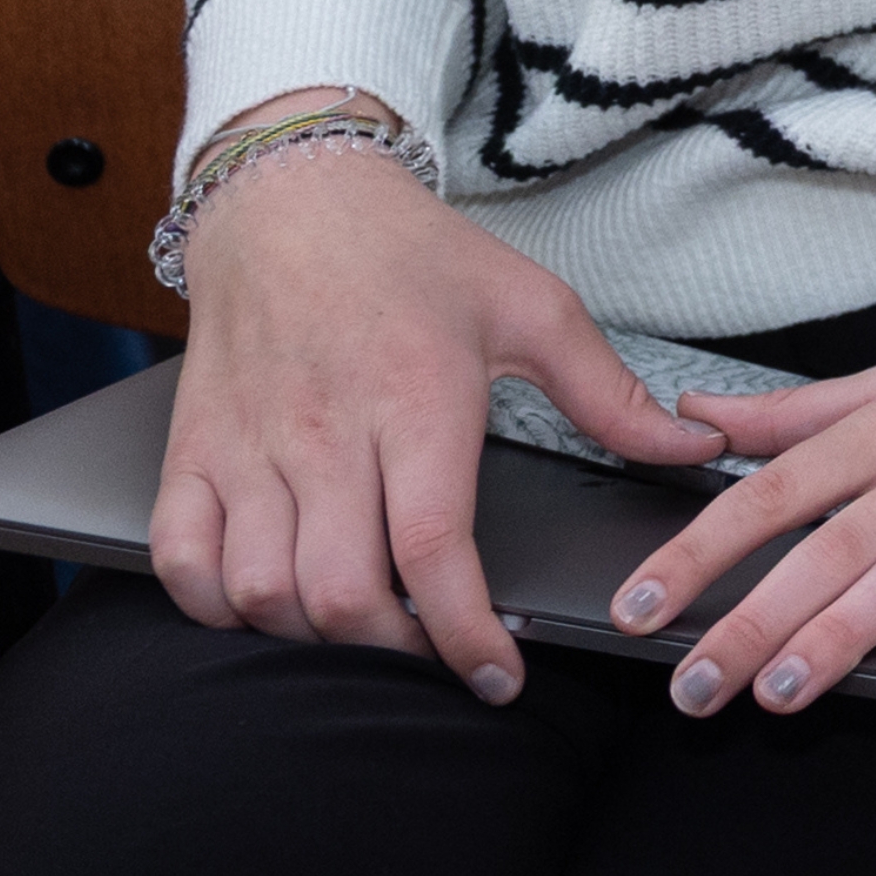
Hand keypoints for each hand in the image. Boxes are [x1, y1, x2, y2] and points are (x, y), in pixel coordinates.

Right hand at [150, 104, 731, 696]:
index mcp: (416, 401)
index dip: (465, 636)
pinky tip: (272, 605)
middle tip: (436, 656)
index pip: (432, 552)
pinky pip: (183, 564)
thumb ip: (612, 393)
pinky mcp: (190, 453)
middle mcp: (323, 434)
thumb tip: (692, 447)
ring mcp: (246, 447)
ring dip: (312, 637)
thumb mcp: (533, 306)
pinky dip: (220, 608)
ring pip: (261, 593)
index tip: (499, 676)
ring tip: (368, 631)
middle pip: (341, 594)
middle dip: (395, 654)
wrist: (291, 198)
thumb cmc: (413, 256)